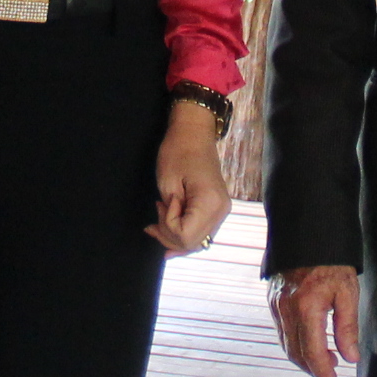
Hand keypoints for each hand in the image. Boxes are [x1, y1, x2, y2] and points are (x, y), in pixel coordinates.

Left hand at [148, 99, 228, 254]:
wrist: (194, 133)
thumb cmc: (178, 152)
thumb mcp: (167, 185)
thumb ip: (169, 216)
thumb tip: (171, 242)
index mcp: (211, 203)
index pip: (186, 237)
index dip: (168, 227)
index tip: (162, 203)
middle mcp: (221, 211)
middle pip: (192, 244)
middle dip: (168, 235)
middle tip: (155, 213)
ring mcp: (221, 211)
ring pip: (196, 241)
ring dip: (174, 236)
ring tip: (158, 218)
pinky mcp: (216, 208)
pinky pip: (199, 230)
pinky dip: (182, 231)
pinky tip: (167, 224)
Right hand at [269, 265, 361, 376]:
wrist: (306, 234)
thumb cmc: (331, 261)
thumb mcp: (347, 292)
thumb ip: (347, 327)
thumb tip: (350, 357)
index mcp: (306, 308)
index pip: (313, 353)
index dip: (323, 374)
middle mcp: (286, 310)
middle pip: (296, 353)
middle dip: (313, 370)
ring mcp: (275, 305)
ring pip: (286, 344)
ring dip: (304, 358)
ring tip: (327, 360)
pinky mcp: (272, 300)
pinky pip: (281, 331)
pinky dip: (295, 343)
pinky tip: (311, 341)